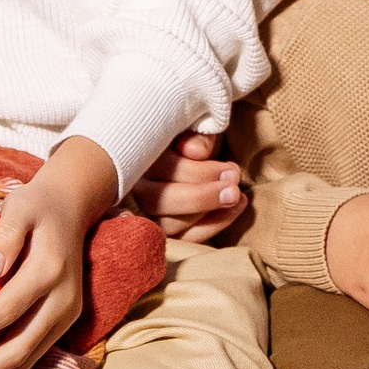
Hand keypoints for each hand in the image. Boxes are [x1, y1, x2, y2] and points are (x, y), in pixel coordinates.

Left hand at [0, 136, 118, 368]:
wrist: (73, 209)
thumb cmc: (35, 206)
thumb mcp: (20, 205)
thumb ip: (6, 234)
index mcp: (51, 271)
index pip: (8, 310)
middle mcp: (64, 300)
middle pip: (20, 350)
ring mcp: (67, 316)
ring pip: (27, 361)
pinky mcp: (63, 324)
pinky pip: (31, 356)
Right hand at [131, 132, 246, 241]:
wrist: (188, 153)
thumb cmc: (188, 140)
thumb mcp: (194, 129)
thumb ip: (195, 135)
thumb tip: (194, 151)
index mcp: (134, 159)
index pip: (161, 171)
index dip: (199, 173)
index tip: (230, 170)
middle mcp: (132, 190)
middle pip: (160, 201)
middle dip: (203, 196)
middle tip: (234, 185)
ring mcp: (143, 216)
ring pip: (169, 225)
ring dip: (209, 212)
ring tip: (237, 195)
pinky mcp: (161, 235)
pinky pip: (183, 239)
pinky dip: (212, 226)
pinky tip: (234, 209)